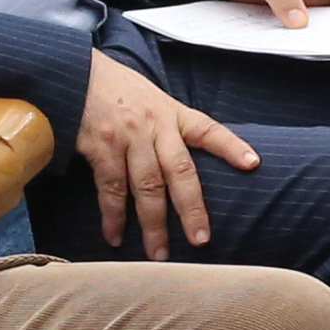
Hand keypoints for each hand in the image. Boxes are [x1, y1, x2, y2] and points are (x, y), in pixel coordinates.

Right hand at [76, 52, 256, 253]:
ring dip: (153, 224)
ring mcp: (127, 137)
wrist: (76, 74)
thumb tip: (188, 169)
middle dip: (191, 208)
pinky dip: (113, 217)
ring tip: (159, 254)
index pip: (208, 129)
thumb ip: (171, 129)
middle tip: (201, 240)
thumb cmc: (120, 91)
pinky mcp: (100, 147)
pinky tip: (116, 237)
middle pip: (179, 171)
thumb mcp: (153, 99)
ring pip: (146, 187)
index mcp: (173, 113)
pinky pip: (110, 189)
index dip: (231, 146)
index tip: (253, 164)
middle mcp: (154, 125)